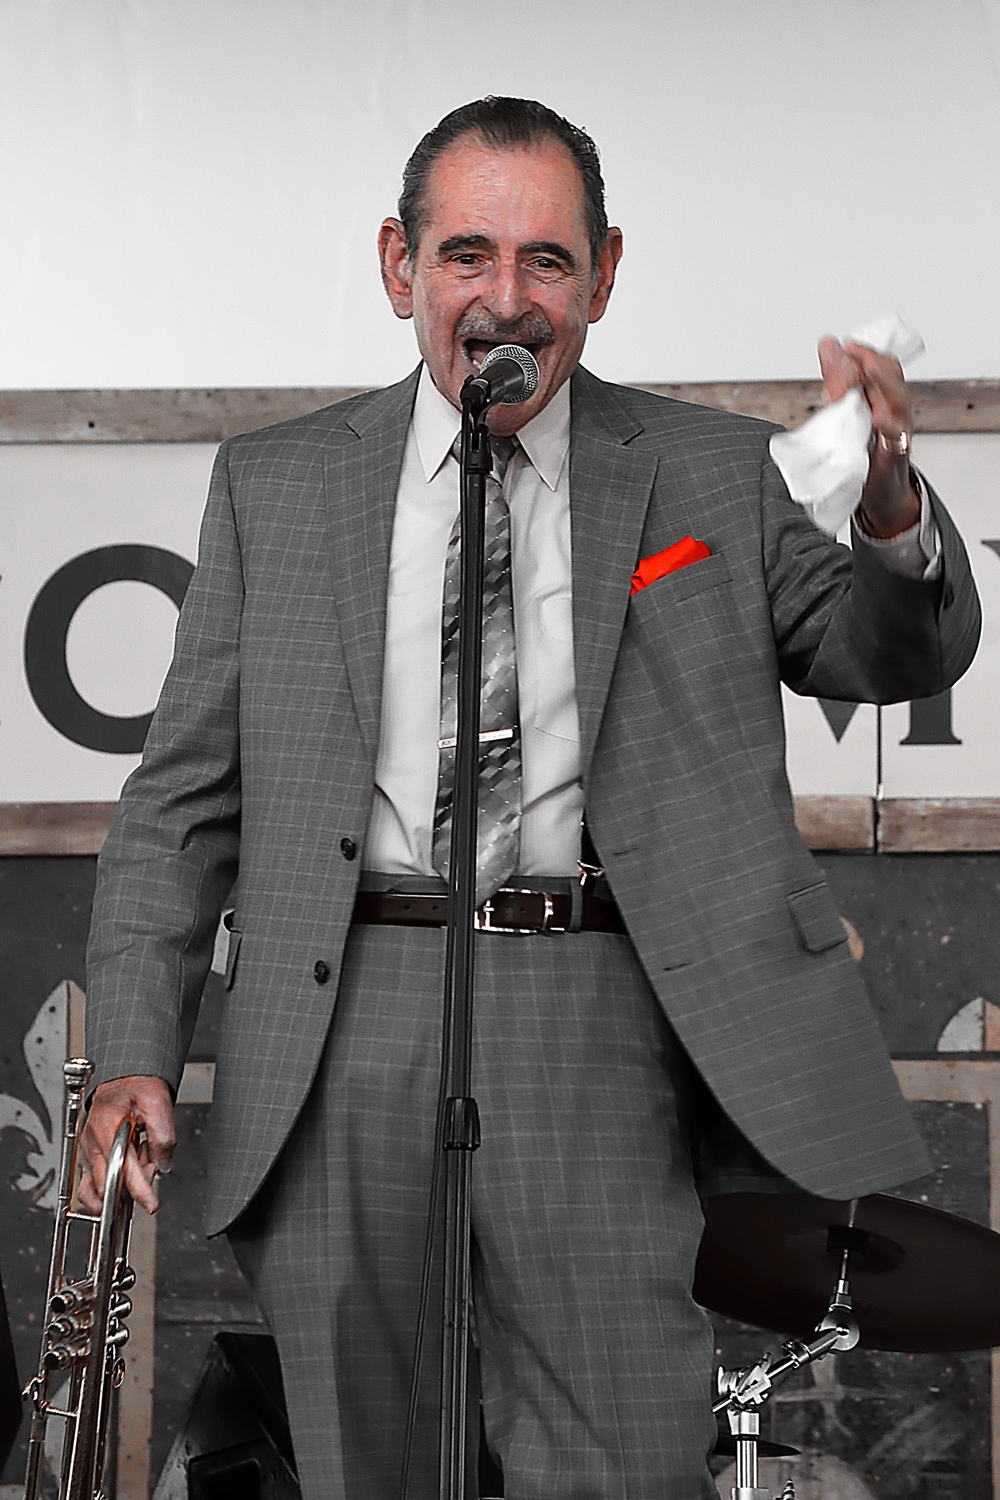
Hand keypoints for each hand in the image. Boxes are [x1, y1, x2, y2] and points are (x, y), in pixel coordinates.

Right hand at [79, 1075, 175, 1216]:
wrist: (127, 1073)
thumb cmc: (138, 1083)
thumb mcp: (158, 1102)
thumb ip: (163, 1136)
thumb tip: (164, 1165)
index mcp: (105, 1129)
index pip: (121, 1169)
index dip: (139, 1190)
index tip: (151, 1205)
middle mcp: (92, 1143)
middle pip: (107, 1184)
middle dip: (134, 1184)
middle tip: (152, 1163)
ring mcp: (89, 1150)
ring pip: (101, 1186)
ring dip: (124, 1182)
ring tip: (142, 1156)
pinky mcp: (92, 1154)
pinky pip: (99, 1179)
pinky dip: (118, 1177)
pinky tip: (134, 1159)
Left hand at [818, 336, 919, 537]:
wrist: (882, 493)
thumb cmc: (867, 452)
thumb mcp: (849, 409)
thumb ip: (839, 378)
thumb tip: (828, 344)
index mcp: (885, 395)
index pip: (879, 363)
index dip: (861, 353)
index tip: (841, 346)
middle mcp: (896, 408)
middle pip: (889, 376)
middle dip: (863, 365)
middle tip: (841, 360)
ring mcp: (899, 430)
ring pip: (898, 400)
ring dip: (881, 382)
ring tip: (866, 368)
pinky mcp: (896, 455)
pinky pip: (896, 437)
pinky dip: (888, 425)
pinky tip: (877, 418)